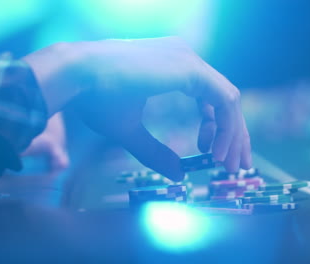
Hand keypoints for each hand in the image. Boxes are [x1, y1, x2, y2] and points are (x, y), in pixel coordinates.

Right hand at [23, 37, 250, 180]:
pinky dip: (227, 128)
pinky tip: (218, 152)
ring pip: (229, 100)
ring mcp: (188, 60)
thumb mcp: (129, 130)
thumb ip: (154, 151)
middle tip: (234, 165)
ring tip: (227, 165)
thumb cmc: (94, 98)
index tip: (210, 153)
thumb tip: (179, 174)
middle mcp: (185, 58)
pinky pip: (225, 101)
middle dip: (233, 135)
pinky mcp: (189, 68)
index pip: (209, 97)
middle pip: (224, 99)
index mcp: (172, 66)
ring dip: (233, 135)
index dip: (216, 127)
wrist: (75, 76)